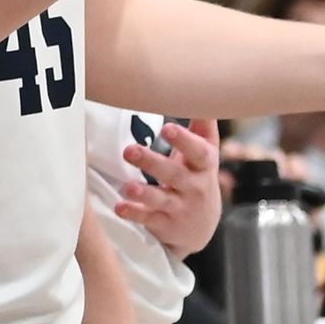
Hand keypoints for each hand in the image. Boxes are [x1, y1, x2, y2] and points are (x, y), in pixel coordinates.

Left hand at [119, 117, 223, 254]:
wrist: (202, 228)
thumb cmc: (197, 179)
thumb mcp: (205, 155)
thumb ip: (203, 128)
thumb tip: (203, 95)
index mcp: (203, 167)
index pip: (198, 153)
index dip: (184, 141)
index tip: (167, 128)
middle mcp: (194, 188)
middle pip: (174, 174)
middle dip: (152, 163)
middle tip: (129, 150)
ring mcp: (180, 208)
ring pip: (161, 199)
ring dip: (144, 193)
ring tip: (127, 186)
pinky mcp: (165, 224)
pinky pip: (149, 219)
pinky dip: (134, 213)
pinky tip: (120, 207)